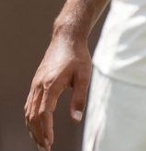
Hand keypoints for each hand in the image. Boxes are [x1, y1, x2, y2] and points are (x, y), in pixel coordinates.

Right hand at [25, 33, 92, 150]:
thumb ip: (79, 98)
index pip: (44, 114)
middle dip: (37, 134)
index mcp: (50, 85)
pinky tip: (35, 126)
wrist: (66, 39)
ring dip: (32, 128)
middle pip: (33, 116)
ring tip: (40, 142)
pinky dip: (30, 118)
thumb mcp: (84, 76)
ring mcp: (35, 85)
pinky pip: (29, 104)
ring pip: (28, 112)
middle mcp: (39, 86)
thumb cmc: (78, 57)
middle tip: (44, 148)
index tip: (50, 143)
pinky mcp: (36, 83)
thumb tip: (76, 119)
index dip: (46, 130)